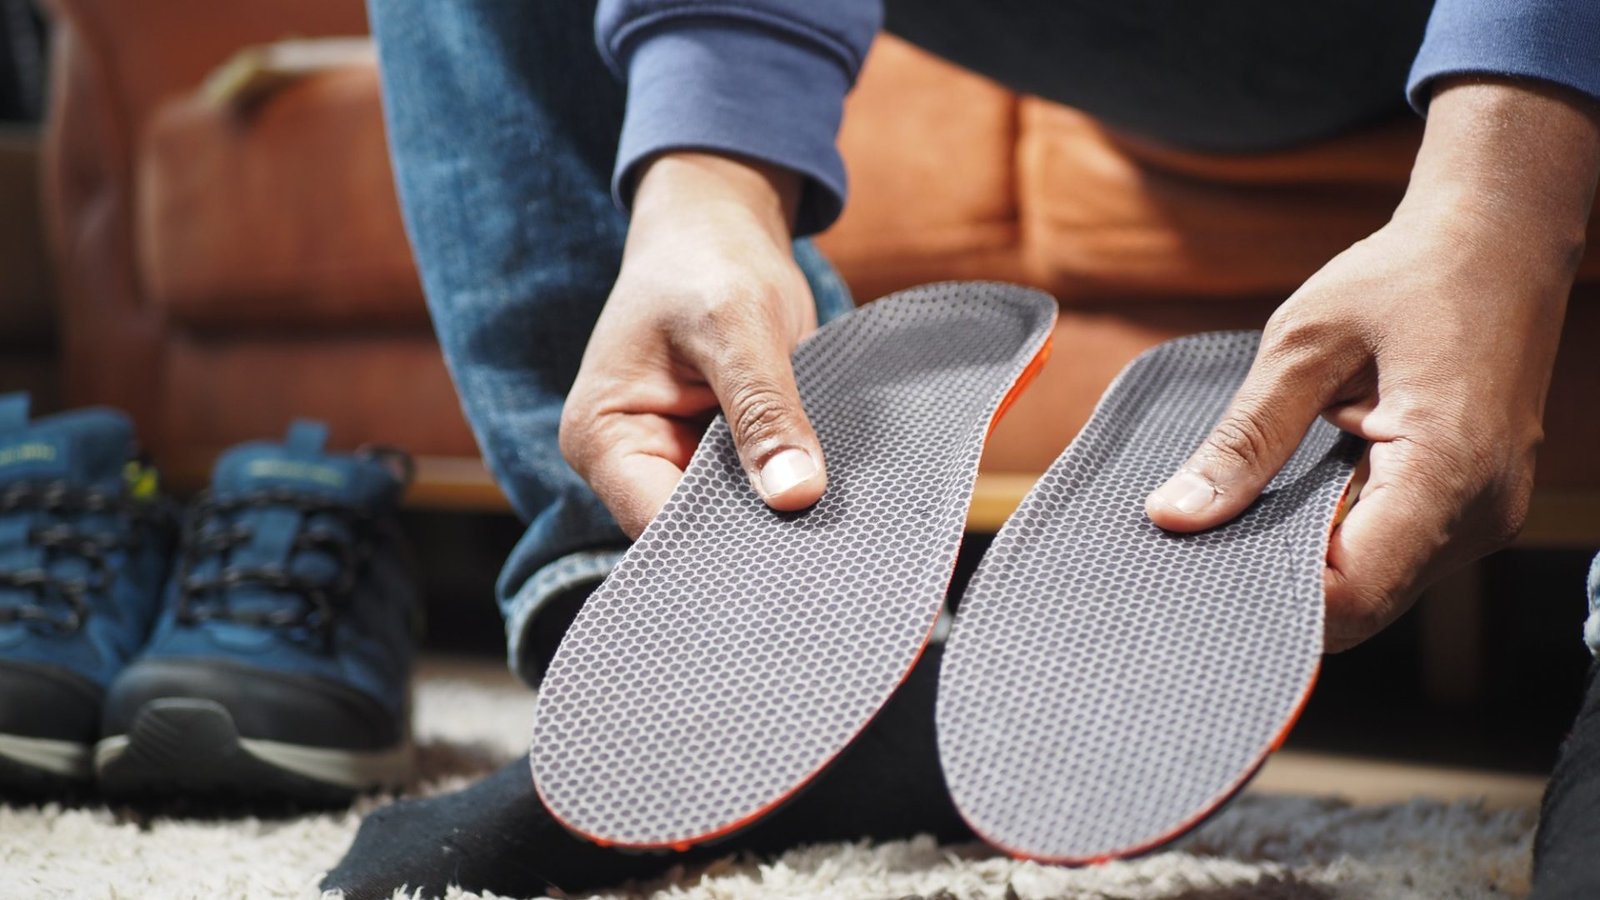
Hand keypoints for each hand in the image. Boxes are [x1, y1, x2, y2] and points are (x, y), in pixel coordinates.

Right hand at [560, 153, 825, 537]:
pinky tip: (829, 491)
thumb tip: (796, 494)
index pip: (657, 526)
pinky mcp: (713, 458)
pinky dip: (787, 488)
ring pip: (730, 519)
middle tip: (828, 536)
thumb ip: (764, 411)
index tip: (791, 541)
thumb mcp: (739, 326)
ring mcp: (672, 463)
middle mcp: (627, 463)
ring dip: (777, 511)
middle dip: (754, 531)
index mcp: (601, 437)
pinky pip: (753, 493)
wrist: (716, 229)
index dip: (722, 541)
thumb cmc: (709, 262)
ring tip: (833, 514)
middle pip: (694, 532)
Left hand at [1146, 79, 1599, 650]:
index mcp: (1446, 470)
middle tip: (1207, 545)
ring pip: (1381, 590)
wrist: (1498, 239)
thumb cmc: (1405, 277)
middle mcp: (1480, 511)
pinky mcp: (1476, 506)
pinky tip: (1297, 505)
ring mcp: (1485, 514)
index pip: (1352, 592)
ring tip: (1249, 516)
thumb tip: (1175, 514)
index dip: (1271, 597)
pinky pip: (1398, 557)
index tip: (1201, 567)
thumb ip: (1243, 439)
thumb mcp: (1302, 345)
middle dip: (1282, 589)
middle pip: (1364, 605)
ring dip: (1311, 567)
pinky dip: (1342, 544)